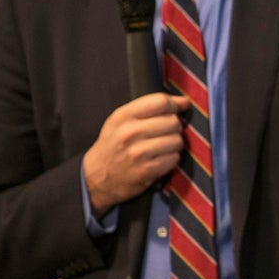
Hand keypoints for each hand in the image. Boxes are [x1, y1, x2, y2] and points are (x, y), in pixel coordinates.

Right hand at [82, 93, 188, 215]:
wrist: (95, 177)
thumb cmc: (113, 145)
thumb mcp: (121, 120)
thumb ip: (149, 107)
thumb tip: (184, 101)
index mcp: (123, 116)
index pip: (160, 101)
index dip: (175, 104)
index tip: (178, 109)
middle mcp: (130, 132)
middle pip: (172, 121)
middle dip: (174, 126)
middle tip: (164, 133)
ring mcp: (138, 153)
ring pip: (177, 140)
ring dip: (174, 144)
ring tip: (162, 147)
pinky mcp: (147, 171)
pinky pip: (174, 158)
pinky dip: (171, 159)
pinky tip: (159, 159)